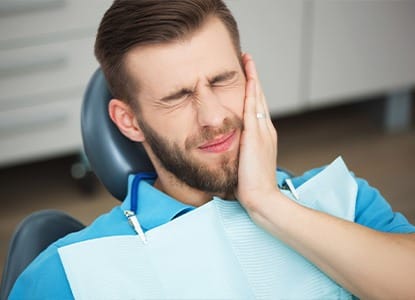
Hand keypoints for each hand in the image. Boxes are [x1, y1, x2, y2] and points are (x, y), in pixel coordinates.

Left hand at [235, 53, 278, 209]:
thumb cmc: (252, 185)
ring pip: (257, 98)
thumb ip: (242, 152)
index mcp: (264, 136)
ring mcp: (263, 131)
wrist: (262, 198)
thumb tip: (233, 148)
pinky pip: (253, 107)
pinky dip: (251, 90)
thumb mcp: (247, 163)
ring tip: (248, 60)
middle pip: (260, 98)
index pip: (258, 108)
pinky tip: (248, 78)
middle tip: (249, 59)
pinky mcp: (255, 135)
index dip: (253, 91)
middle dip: (254, 78)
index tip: (248, 77)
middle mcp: (266, 130)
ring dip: (253, 78)